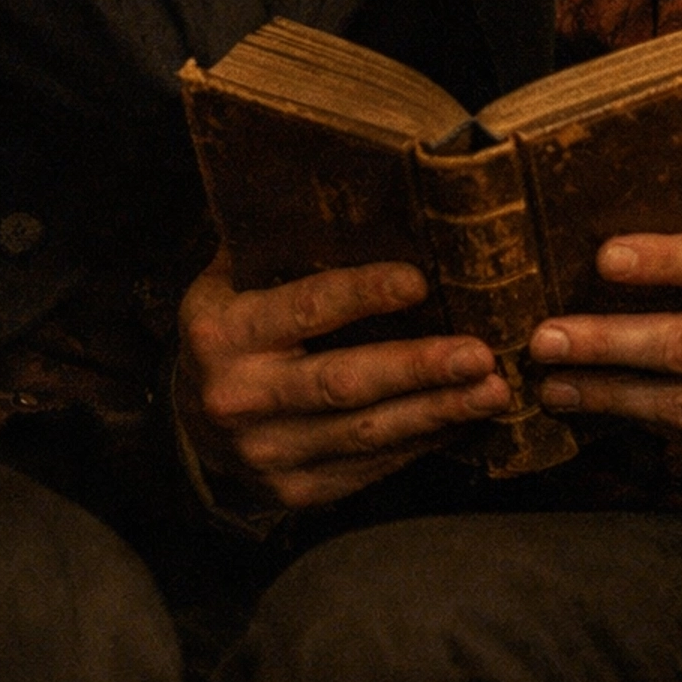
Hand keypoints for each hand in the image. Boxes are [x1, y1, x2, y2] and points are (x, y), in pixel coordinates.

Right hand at [177, 249, 509, 510]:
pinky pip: (370, 468)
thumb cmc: (231, 333)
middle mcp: (240, 397)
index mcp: (224, 332)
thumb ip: (279, 248)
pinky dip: (422, 444)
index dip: (364, 295)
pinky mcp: (296, 492)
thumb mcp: (230, 283)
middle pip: (342, 384)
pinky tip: (463, 420)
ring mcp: (268, 453)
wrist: (189, 429)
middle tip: (479, 352)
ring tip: (492, 391)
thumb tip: (355, 189)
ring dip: (437, 413)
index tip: (420, 281)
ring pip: (366, 434)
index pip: (305, 309)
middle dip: (417, 368)